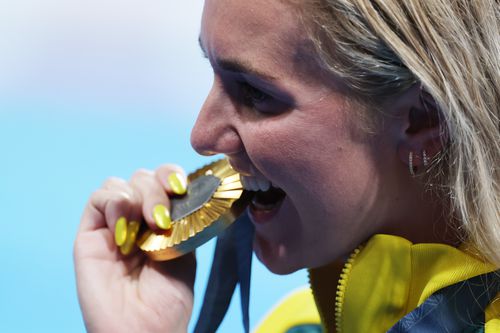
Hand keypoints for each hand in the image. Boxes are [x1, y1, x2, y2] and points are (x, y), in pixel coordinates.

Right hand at [74, 164, 195, 332]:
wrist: (146, 329)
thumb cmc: (168, 298)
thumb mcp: (185, 249)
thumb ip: (179, 216)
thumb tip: (180, 187)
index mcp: (162, 220)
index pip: (164, 180)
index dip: (172, 175)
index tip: (182, 188)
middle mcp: (137, 219)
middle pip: (143, 177)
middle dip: (157, 189)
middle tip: (163, 219)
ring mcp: (113, 225)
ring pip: (120, 183)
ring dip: (139, 195)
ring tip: (148, 225)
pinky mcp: (90, 235)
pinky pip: (98, 199)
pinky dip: (115, 203)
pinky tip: (125, 228)